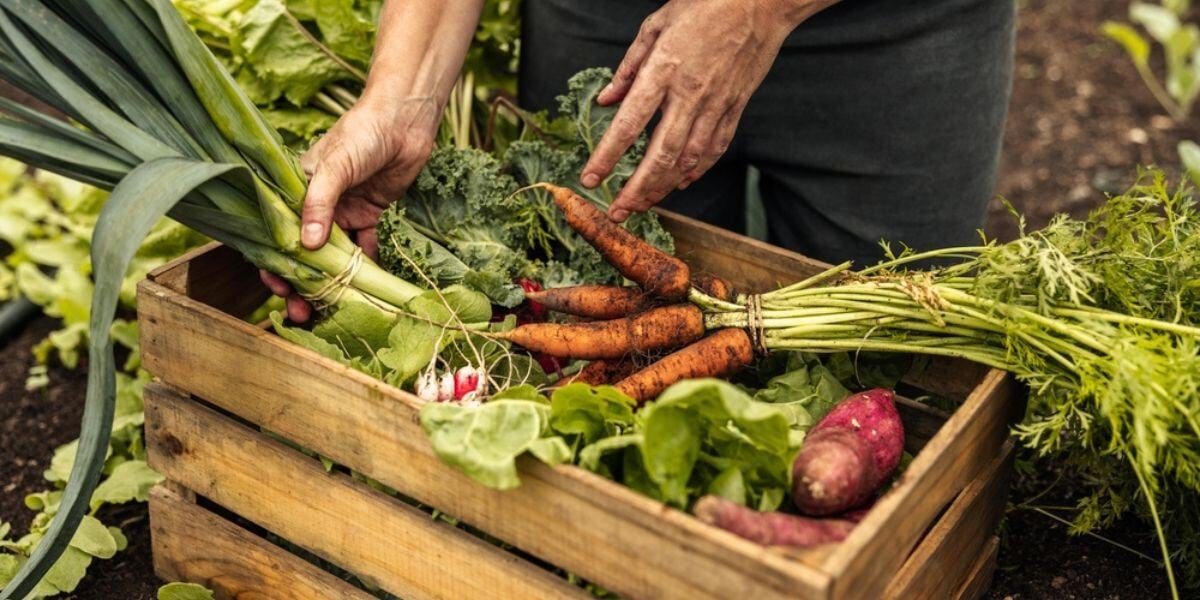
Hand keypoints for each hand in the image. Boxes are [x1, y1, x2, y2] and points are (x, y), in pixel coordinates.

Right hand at [259, 94, 438, 321]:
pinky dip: (365, 266)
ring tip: (330, 311)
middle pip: (303, 252)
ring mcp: (342, 212)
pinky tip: (367, 287)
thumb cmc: (362, 132)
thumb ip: (319, 203)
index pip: (277, 232)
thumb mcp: (335, 165)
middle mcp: (315, 204)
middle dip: (302, 284)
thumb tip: (306, 246)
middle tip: (303, 313)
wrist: (404, 120)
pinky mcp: (369, 215)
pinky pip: (364, 248)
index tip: (279, 289)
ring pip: (332, 256)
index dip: (275, 263)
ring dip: (332, 283)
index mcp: (294, 189)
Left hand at [580, 0, 832, 221]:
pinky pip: (714, 148)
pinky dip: (697, 170)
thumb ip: (629, 66)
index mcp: (664, 70)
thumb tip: (606, 99)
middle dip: (636, 189)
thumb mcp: (657, 25)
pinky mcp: (736, 107)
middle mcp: (689, 94)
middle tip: (618, 212)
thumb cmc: (706, 5)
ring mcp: (716, 104)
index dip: (607, 156)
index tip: (590, 179)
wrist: (761, 2)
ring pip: (688, 159)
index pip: (628, 124)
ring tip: (644, 204)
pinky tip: (681, 183)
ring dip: (663, 187)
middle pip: (659, 155)